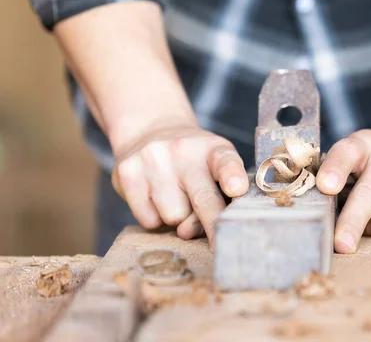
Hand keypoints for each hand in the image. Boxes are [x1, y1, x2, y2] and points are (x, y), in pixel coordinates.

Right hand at [111, 124, 248, 245]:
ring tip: (176, 199)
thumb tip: (190, 230)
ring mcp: (153, 160)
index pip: (225, 161)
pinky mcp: (127, 174)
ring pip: (174, 217)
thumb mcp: (213, 163)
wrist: (150, 130)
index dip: (232, 176)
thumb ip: (217, 195)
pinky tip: (156, 200)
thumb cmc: (192, 159)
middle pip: (202, 199)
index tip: (237, 189)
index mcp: (212, 148)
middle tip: (220, 246)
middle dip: (214, 226)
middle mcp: (183, 150)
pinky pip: (149, 220)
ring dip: (178, 219)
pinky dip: (155, 219)